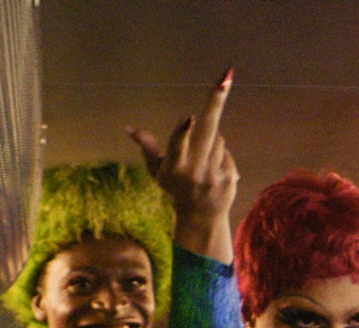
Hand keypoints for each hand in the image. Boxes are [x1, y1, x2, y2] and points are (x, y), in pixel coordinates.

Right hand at [127, 67, 237, 262]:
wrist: (200, 219)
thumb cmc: (175, 189)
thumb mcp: (157, 172)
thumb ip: (147, 148)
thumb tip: (129, 128)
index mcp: (174, 168)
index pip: (178, 147)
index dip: (182, 132)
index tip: (189, 118)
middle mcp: (195, 172)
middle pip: (208, 131)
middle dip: (215, 102)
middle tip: (225, 77)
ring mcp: (214, 175)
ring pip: (218, 139)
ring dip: (211, 142)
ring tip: (202, 163)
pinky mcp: (229, 178)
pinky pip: (226, 152)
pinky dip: (220, 156)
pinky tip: (213, 172)